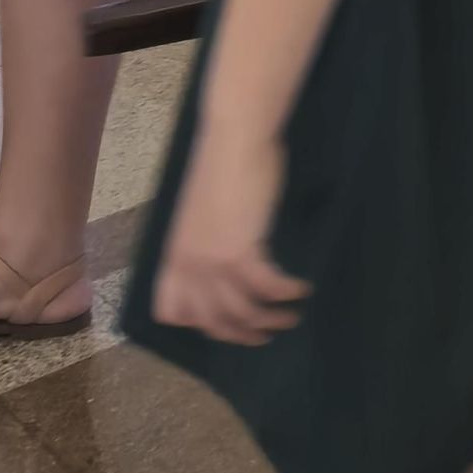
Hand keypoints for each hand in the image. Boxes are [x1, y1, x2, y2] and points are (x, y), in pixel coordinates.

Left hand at [152, 126, 305, 347]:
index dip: (197, 323)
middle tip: (266, 334)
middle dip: (241, 334)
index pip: (170, 311)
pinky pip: (266, 288)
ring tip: (290, 316)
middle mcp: (188, 265)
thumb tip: (224, 264)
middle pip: (211, 322)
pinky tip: (301, 289)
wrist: (233, 139)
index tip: (225, 322)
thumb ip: (205, 244)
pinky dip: (285, 293)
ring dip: (270, 320)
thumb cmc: (221, 167)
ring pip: (240, 312)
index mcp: (173, 256)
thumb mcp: (201, 215)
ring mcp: (211, 261)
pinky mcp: (239, 251)